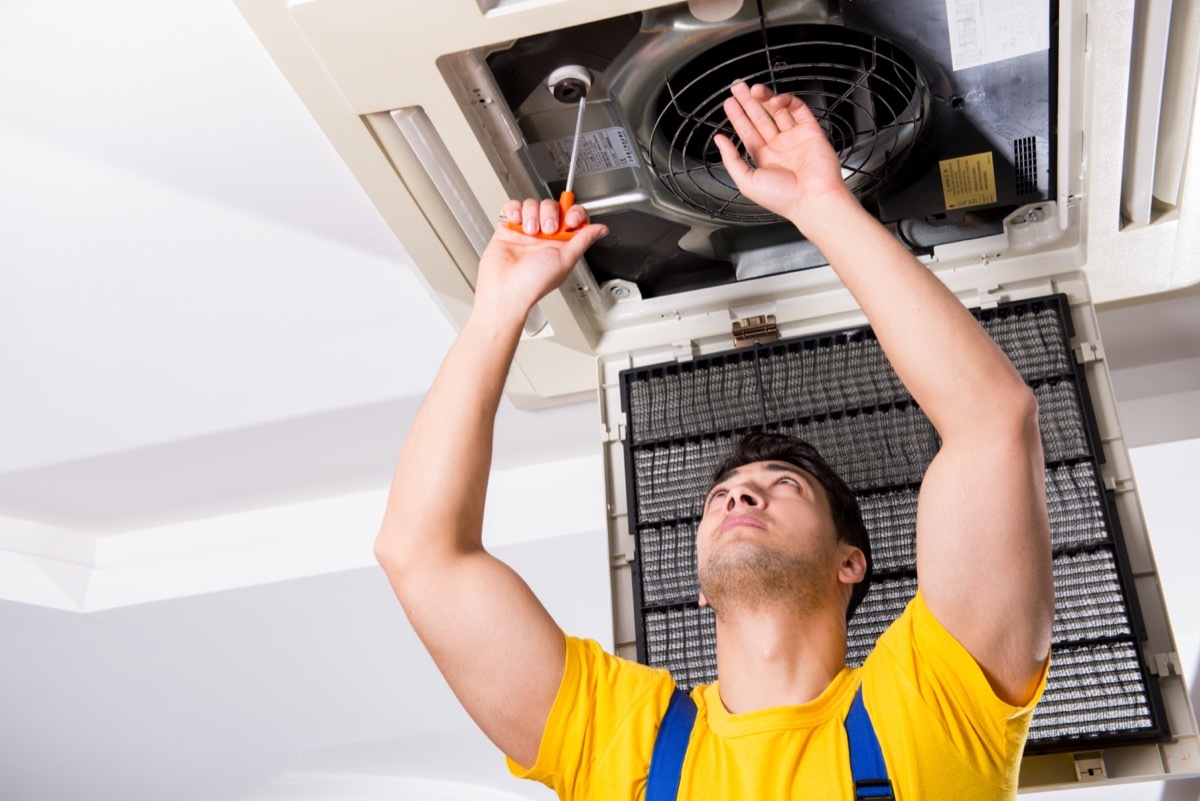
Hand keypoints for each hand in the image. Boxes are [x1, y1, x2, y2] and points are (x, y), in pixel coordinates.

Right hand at [474, 198, 607, 325]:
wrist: (506, 290)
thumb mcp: (566, 260)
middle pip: (552, 206)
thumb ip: (583, 240)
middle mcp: (544, 236)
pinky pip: (512, 207)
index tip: (571, 219)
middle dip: (550, 214)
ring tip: (529, 232)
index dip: (574, 213)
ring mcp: (526, 231)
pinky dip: (514, 209)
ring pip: (532, 204)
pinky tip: (517, 222)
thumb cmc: (534, 283)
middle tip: (546, 230)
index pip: (572, 217)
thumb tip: (601, 229)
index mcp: (561, 243)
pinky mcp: (508, 228)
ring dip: (531, 214)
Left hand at [713, 82, 853, 227]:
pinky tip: (773, 99)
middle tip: (738, 87)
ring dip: (765, 98)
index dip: (738, 116)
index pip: (748, 132)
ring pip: (778, 111)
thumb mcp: (746, 181)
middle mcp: (779, 147)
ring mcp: (795, 138)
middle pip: (761, 118)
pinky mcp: (811, 131)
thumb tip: (719, 141)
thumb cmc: (783, 198)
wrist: (813, 200)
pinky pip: (798, 109)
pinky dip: (786, 101)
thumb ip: (731, 159)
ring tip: (753, 89)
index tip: (729, 102)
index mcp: (764, 159)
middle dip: (748, 101)